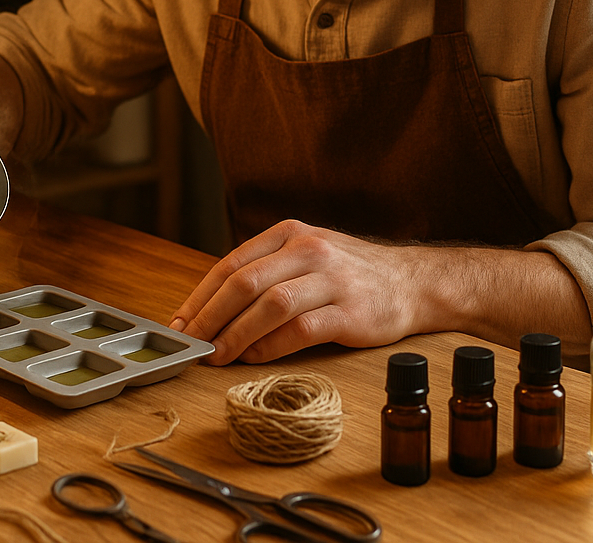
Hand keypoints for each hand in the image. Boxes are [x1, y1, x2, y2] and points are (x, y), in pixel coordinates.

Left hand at [168, 220, 420, 364]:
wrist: (413, 283)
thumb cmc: (350, 275)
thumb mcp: (306, 256)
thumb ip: (266, 273)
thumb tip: (213, 310)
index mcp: (289, 234)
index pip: (231, 264)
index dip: (200, 297)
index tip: (179, 325)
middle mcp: (308, 249)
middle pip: (244, 283)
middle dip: (209, 317)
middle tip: (191, 345)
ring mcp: (331, 279)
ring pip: (269, 305)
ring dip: (236, 335)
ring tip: (217, 356)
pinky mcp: (350, 311)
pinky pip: (300, 330)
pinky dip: (271, 346)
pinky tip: (254, 358)